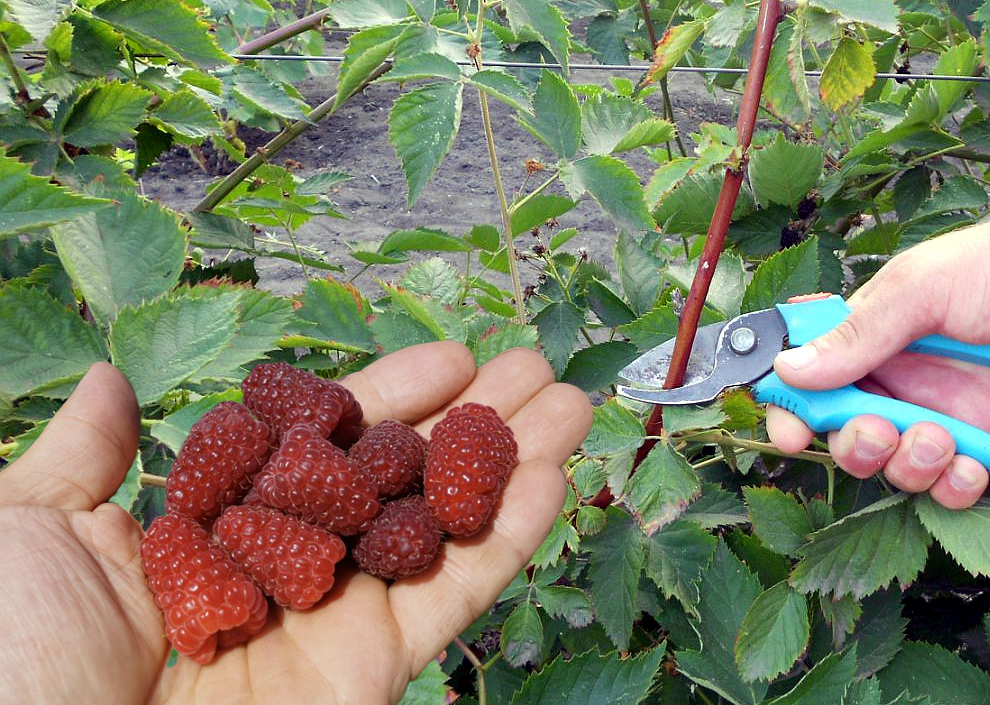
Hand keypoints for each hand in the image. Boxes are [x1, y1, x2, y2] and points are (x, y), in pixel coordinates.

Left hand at [0, 343, 591, 703]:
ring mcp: (334, 624)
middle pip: (400, 483)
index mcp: (214, 532)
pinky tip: (557, 478)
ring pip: (443, 532)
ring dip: (515, 466)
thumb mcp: (29, 534)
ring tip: (576, 404)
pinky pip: (453, 598)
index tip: (451, 356)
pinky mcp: (372, 672)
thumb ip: (84, 461)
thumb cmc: (10, 656)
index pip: (323, 448)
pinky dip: (512, 539)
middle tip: (540, 369)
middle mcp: (286, 573)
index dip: (391, 397)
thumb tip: (112, 381)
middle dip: (475, 423)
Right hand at [767, 212, 989, 507]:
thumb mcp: (919, 292)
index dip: (793, 413)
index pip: (810, 382)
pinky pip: (952, 483)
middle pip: (848, 436)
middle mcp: (898, 380)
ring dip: (910, 465)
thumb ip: (856, 336)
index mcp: (869, 337)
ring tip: (940, 438)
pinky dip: (955, 485)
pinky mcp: (986, 439)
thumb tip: (788, 371)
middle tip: (879, 431)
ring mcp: (941, 412)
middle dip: (856, 446)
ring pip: (897, 468)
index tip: (792, 435)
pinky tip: (972, 464)